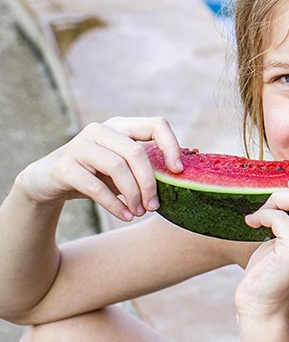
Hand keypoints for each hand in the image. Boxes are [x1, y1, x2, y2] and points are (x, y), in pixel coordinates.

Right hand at [12, 117, 180, 221]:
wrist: (49, 182)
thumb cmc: (96, 175)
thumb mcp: (125, 169)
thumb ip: (149, 167)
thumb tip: (187, 170)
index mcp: (120, 126)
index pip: (156, 124)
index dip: (172, 146)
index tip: (179, 172)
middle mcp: (100, 130)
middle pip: (136, 152)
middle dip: (150, 184)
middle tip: (154, 207)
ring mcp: (80, 145)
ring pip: (117, 167)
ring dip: (133, 195)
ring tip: (139, 213)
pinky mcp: (65, 165)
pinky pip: (95, 186)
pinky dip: (114, 205)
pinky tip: (125, 217)